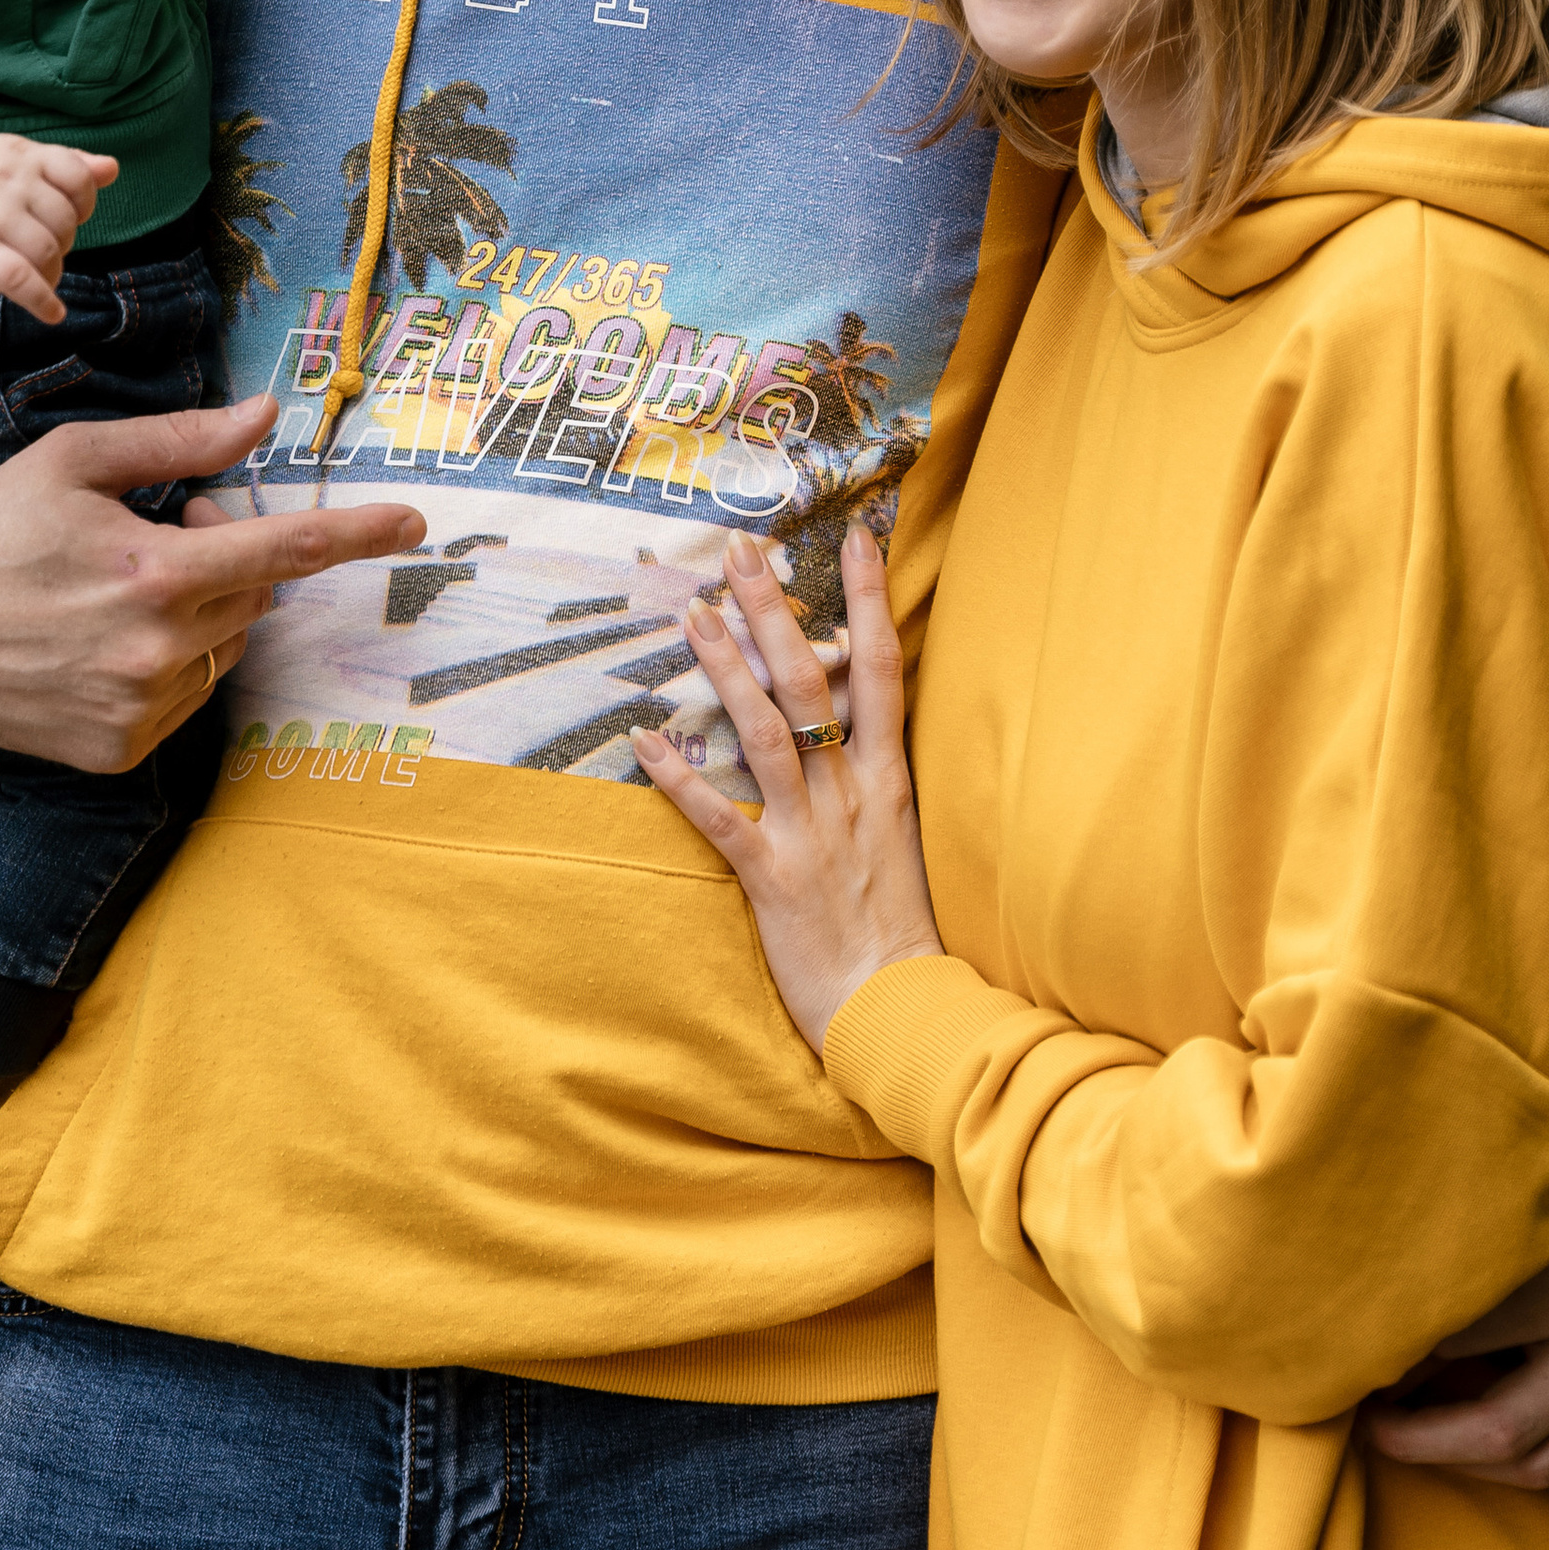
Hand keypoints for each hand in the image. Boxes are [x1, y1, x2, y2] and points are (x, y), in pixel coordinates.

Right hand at [0, 135, 120, 321]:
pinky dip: (42, 301)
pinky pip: (21, 280)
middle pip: (63, 221)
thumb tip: (111, 168)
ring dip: (52, 273)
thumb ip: (68, 166)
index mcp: (18, 155)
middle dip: (62, 243)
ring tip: (40, 277)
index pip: (76, 175)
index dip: (83, 202)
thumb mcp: (18, 166)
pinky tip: (53, 314)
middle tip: (41, 249)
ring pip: (47, 252)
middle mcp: (4, 180)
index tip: (70, 214)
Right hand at [0, 393, 423, 770]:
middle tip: (157, 532)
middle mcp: (157, 649)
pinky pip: (184, 696)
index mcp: (154, 572)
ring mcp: (140, 708)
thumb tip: (265, 417)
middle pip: (253, 594)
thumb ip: (179, 442)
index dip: (356, 534)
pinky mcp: (120, 748)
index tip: (411, 523)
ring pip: (223, 647)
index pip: (284, 551)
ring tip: (117, 590)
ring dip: (198, 613)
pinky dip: (166, 665)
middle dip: (225, 557)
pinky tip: (102, 643)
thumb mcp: (75, 462)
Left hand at [631, 521, 943, 1056]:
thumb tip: (855, 721)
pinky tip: (645, 742)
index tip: (856, 539)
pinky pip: (721, 819)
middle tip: (739, 550)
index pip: (884, 671)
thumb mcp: (903, 839)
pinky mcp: (774, 879)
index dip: (870, 602)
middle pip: (813, 684)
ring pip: (765, 733)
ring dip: (726, 671)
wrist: (903, 1010)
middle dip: (775, 612)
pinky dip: (682, 779)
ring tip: (692, 615)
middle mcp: (852, 794)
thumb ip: (877, 778)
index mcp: (889, 781)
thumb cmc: (900, 931)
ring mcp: (813, 834)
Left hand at [1363, 1096, 1548, 1490]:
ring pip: (1542, 1462)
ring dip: (1464, 1463)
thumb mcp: (1539, 1176)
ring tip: (1408, 1438)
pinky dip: (1519, 1463)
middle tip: (1363, 1421)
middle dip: (1419, 1436)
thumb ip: (1476, 1234)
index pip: (1466, 1342)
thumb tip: (1383, 1281)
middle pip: (1502, 1426)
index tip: (1352, 1349)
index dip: (1400, 1351)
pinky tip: (1469, 1444)